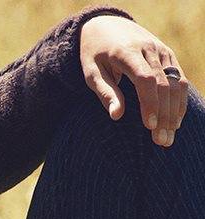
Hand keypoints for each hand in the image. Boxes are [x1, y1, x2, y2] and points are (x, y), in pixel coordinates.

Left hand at [80, 15, 188, 146]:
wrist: (106, 25)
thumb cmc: (94, 54)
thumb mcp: (91, 72)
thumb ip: (105, 92)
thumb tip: (116, 116)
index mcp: (127, 52)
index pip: (145, 79)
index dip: (150, 103)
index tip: (150, 126)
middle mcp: (149, 49)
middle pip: (163, 84)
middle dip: (164, 114)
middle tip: (161, 141)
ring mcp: (162, 50)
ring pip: (176, 82)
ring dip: (175, 111)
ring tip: (169, 137)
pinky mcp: (168, 54)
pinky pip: (179, 78)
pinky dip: (179, 100)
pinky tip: (175, 121)